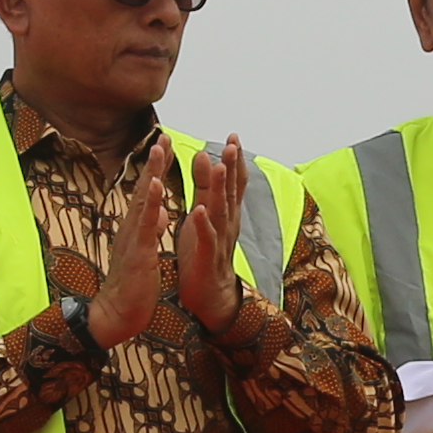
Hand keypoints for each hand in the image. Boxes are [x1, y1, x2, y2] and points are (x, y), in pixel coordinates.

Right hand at [75, 151, 174, 349]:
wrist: (117, 313)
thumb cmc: (133, 284)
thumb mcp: (145, 251)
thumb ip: (150, 229)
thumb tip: (160, 211)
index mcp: (138, 227)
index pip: (149, 192)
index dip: (157, 168)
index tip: (165, 145)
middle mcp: (133, 227)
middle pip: (145, 188)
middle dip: (154, 161)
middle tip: (162, 134)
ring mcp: (134, 237)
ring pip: (144, 199)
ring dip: (151, 172)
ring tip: (159, 148)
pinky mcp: (138, 251)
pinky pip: (145, 224)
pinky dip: (150, 203)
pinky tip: (155, 186)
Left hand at [171, 135, 254, 333]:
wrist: (210, 296)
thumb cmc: (203, 252)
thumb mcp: (203, 214)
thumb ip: (203, 187)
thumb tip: (203, 155)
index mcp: (225, 214)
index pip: (233, 183)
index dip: (234, 160)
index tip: (234, 136)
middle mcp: (227, 224)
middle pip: (231, 192)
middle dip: (232, 168)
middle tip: (232, 144)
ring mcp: (219, 242)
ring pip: (221, 212)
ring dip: (220, 190)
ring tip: (218, 168)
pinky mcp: (206, 259)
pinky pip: (206, 240)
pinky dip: (203, 225)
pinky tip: (198, 211)